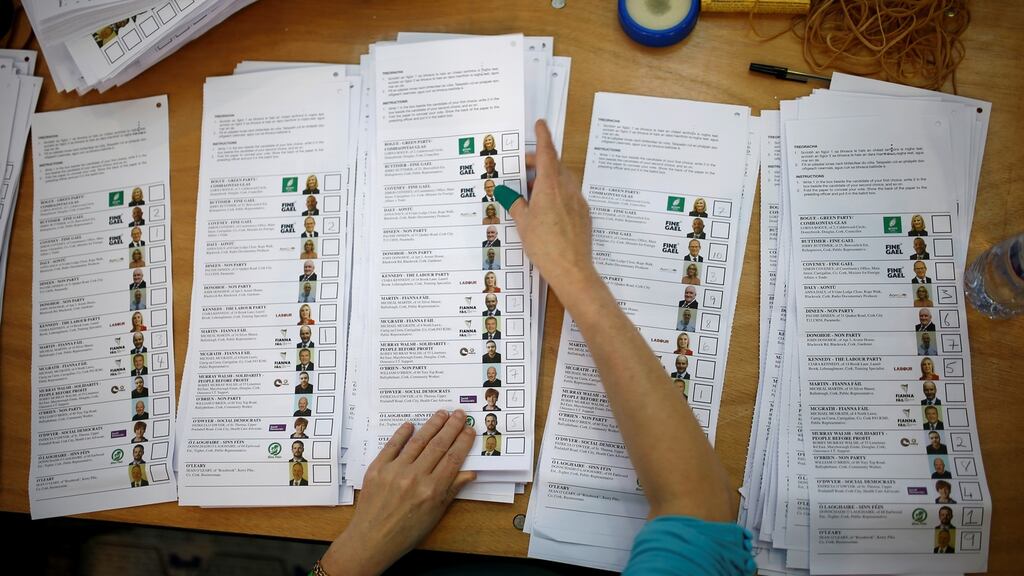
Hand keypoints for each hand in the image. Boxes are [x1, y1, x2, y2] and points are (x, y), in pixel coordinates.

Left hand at [319, 410, 476, 575]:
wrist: (372, 540)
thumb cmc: (406, 532)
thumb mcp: (435, 515)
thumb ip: (451, 490)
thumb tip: (470, 473)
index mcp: (432, 491)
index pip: (453, 459)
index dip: (463, 442)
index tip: (470, 430)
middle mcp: (415, 477)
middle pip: (438, 445)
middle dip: (451, 427)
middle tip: (460, 414)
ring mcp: (395, 471)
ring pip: (418, 441)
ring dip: (432, 425)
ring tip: (442, 413)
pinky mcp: (377, 468)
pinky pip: (392, 446)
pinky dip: (402, 434)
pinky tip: (411, 424)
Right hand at [510, 120, 599, 296]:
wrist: (572, 269)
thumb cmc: (545, 246)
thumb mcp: (522, 223)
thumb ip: (515, 203)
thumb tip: (507, 192)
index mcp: (550, 186)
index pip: (547, 153)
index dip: (542, 137)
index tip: (540, 124)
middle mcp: (567, 189)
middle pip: (555, 166)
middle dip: (540, 162)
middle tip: (524, 168)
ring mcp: (578, 201)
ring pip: (563, 180)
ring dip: (547, 179)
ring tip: (531, 191)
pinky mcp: (583, 214)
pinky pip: (569, 195)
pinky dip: (556, 193)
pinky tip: (545, 208)